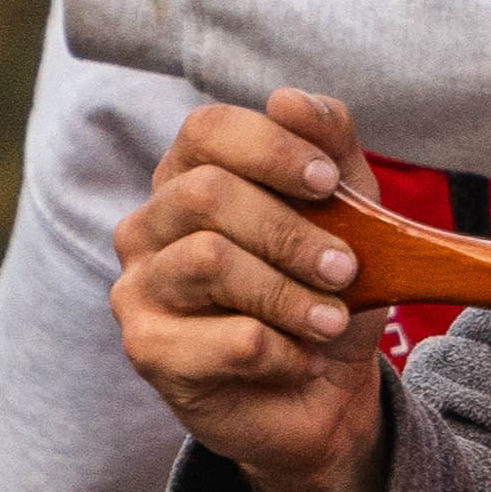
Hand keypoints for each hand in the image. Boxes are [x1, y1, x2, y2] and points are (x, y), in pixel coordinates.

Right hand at [112, 88, 393, 491]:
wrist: (323, 392)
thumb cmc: (325, 289)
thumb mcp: (350, 211)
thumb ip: (330, 147)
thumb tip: (290, 99)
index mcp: (192, 175)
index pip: (207, 130)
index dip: (270, 148)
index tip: (326, 182)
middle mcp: (151, 224)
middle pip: (206, 194)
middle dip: (289, 231)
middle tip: (345, 268)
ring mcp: (139, 287)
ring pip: (209, 262)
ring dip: (290, 294)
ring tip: (332, 321)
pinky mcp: (150, 350)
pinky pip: (224, 339)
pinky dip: (282, 350)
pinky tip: (301, 359)